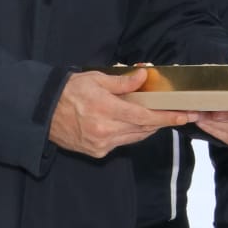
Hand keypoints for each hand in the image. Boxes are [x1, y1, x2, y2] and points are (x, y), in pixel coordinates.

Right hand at [48, 68, 194, 157]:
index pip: (145, 117)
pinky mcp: (97, 152)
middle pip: (144, 129)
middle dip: (163, 122)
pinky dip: (131, 133)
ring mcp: (101, 144)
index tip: (184, 115)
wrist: (43, 113)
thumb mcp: (96, 78)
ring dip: (149, 128)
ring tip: (159, 117)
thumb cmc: (69, 91)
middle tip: (179, 114)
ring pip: (135, 137)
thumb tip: (144, 75)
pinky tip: (134, 123)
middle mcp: (105, 131)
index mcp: (105, 110)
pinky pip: (123, 143)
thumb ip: (122, 81)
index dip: (167, 117)